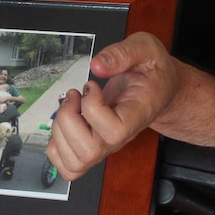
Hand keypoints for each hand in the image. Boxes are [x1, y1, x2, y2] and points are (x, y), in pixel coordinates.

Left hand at [46, 32, 181, 180]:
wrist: (159, 90)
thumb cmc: (152, 72)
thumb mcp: (145, 49)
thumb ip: (123, 53)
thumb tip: (97, 65)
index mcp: (136, 115)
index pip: (113, 131)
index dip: (92, 107)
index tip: (90, 86)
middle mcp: (120, 137)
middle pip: (88, 151)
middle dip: (68, 118)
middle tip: (75, 95)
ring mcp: (105, 145)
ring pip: (74, 161)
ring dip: (60, 130)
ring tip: (70, 107)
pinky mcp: (93, 147)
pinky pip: (67, 165)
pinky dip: (55, 145)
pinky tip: (66, 120)